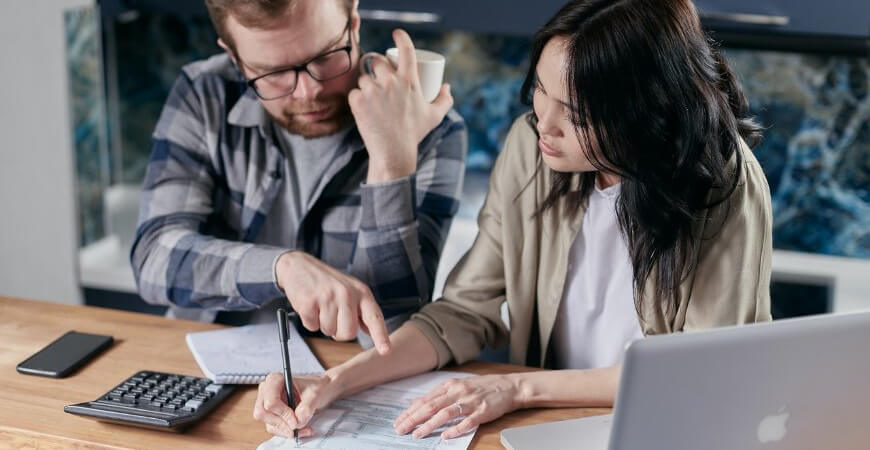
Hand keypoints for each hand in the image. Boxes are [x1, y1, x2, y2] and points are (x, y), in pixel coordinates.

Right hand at [253, 372, 342, 436]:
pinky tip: (302, 429)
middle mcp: (267, 391)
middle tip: (298, 427)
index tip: (296, 421)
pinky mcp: (272, 415)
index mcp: (275, 380)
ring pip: (269, 424)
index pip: (270, 402)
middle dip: (282, 424)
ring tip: (306, 428)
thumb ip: (306, 407)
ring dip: (287, 430)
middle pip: (263, 414)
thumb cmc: (316, 387)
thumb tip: (297, 421)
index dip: (283, 414)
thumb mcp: (315, 394)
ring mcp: (267, 403)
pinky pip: (275, 428)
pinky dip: (288, 432)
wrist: (320, 391)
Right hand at [275, 251, 390, 353]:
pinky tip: (310, 305)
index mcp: (361, 292)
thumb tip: (370, 331)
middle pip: (349, 333)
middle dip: (339, 332)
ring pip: (329, 331)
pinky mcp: (309, 302)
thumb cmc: (327, 281)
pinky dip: (309, 321)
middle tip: (333, 317)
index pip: (374, 317)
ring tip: (320, 306)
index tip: (386, 351)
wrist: (299, 265)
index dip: (381, 336)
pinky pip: (312, 327)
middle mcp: (347, 294)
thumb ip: (361, 310)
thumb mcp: (350, 290)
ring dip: (322, 324)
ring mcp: (328, 297)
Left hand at [349, 29, 453, 182]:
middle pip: (378, 62)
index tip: (397, 33)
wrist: (393, 152)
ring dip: (366, 85)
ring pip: (364, 78)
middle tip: (378, 78)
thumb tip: (446, 87)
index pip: (406, 50)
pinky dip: (357, 99)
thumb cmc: (415, 133)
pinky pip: (354, 93)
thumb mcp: (434, 116)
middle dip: (377, 67)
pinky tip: (362, 107)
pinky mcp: (358, 102)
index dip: (401, 37)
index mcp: (409, 81)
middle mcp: (391, 82)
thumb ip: (444, 100)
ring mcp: (373, 91)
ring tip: (372, 98)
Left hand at [393, 374, 521, 439]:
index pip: (425, 400)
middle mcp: (458, 391)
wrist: (508, 386)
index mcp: (450, 386)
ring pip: (445, 413)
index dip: (410, 412)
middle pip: (431, 406)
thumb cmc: (481, 388)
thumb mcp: (457, 386)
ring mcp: (470, 401)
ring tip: (417, 434)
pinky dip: (455, 429)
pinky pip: (467, 421)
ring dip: (429, 425)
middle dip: (413, 419)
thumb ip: (438, 395)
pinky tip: (445, 436)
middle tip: (401, 429)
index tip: (398, 421)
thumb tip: (416, 403)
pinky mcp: (482, 411)